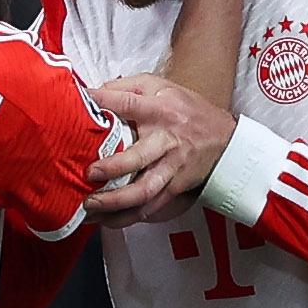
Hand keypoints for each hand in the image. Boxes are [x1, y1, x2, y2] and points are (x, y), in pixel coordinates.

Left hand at [85, 73, 236, 223]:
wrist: (224, 138)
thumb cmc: (187, 110)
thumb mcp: (160, 87)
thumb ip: (126, 87)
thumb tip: (93, 93)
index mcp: (160, 110)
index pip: (130, 104)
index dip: (105, 103)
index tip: (83, 104)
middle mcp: (166, 140)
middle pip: (138, 157)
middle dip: (111, 168)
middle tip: (89, 174)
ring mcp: (171, 167)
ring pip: (144, 190)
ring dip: (115, 201)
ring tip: (92, 205)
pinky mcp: (175, 187)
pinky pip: (150, 207)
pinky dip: (127, 217)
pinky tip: (107, 220)